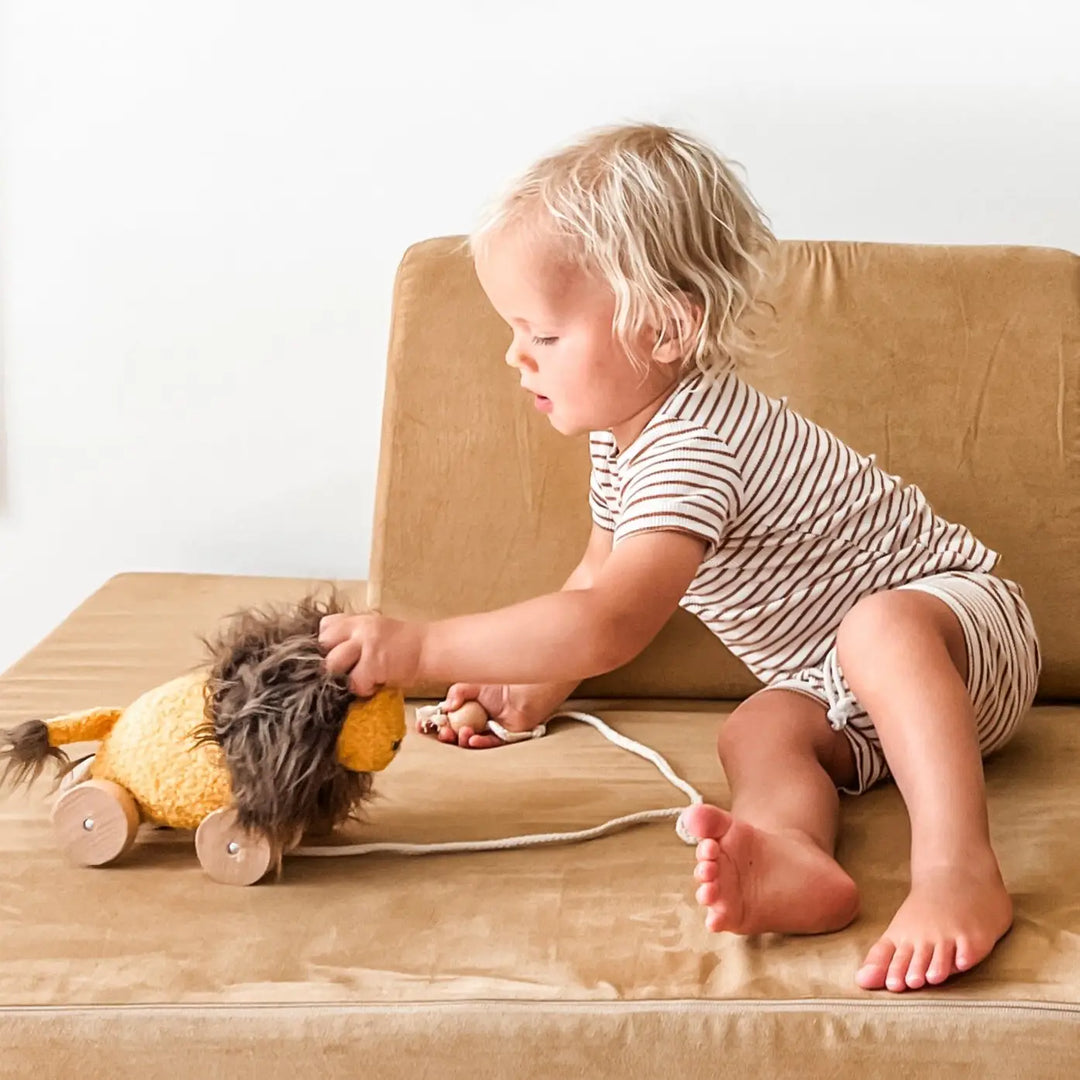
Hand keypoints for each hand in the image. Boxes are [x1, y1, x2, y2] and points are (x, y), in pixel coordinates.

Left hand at [318, 612, 424, 696]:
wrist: (431, 649)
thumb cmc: (404, 645)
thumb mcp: (376, 630)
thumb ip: (353, 636)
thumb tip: (329, 656)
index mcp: (358, 620)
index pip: (325, 627)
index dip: (327, 644)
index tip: (337, 655)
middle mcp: (360, 627)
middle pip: (323, 644)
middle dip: (330, 662)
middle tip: (346, 671)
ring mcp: (366, 643)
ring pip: (333, 664)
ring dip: (345, 677)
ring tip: (362, 678)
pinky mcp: (374, 662)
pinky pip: (355, 682)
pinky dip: (364, 688)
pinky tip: (377, 684)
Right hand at [418, 683, 543, 749]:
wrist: (528, 680)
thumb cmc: (504, 677)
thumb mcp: (472, 682)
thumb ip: (457, 692)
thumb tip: (446, 707)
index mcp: (467, 705)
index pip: (446, 716)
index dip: (433, 723)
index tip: (421, 726)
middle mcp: (477, 718)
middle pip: (456, 732)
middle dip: (446, 735)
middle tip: (443, 733)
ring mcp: (490, 727)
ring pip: (471, 741)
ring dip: (462, 740)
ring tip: (461, 732)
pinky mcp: (505, 735)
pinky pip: (490, 744)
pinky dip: (479, 743)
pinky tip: (472, 739)